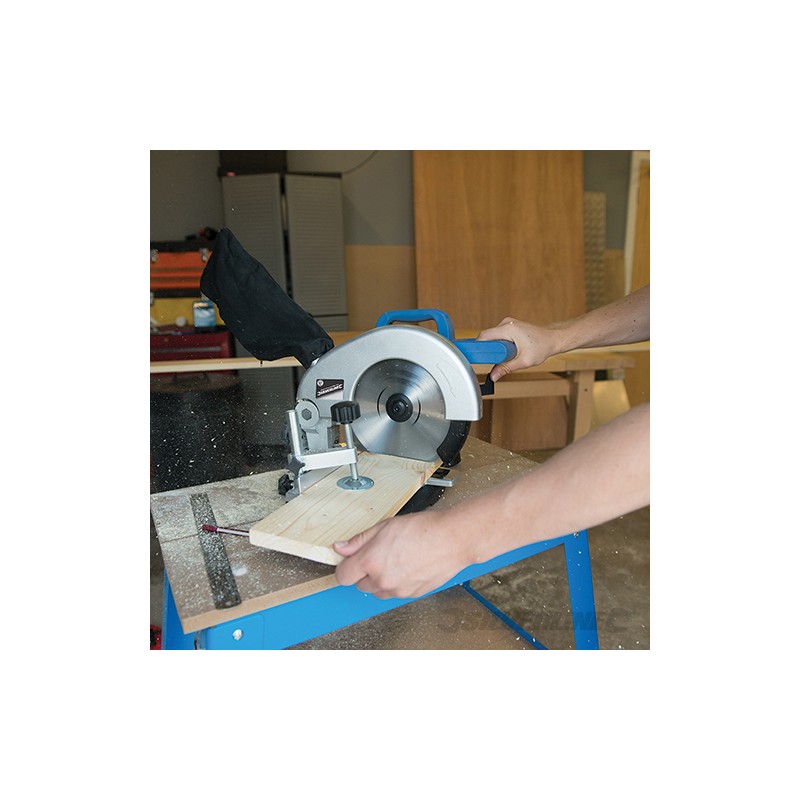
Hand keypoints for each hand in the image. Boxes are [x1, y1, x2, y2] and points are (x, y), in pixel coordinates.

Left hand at [333, 511, 470, 598]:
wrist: (452, 540)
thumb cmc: (423, 529)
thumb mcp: (385, 526)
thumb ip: (359, 540)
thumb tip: (341, 548)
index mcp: (371, 561)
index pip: (343, 576)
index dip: (345, 567)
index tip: (350, 561)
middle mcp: (382, 580)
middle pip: (359, 585)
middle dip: (364, 572)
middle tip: (379, 554)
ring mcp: (397, 590)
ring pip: (377, 591)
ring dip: (380, 580)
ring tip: (396, 559)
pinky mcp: (411, 595)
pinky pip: (395, 593)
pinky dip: (397, 583)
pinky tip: (407, 566)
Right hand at [476, 318, 557, 380]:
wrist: (553, 339)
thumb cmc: (542, 346)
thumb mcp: (524, 361)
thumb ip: (506, 368)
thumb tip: (493, 376)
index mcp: (508, 329)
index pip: (484, 336)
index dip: (478, 347)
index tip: (475, 357)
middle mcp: (506, 323)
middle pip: (487, 337)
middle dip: (488, 350)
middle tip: (494, 361)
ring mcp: (507, 324)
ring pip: (492, 337)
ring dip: (495, 348)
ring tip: (507, 356)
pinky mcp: (509, 327)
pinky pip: (498, 336)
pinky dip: (499, 345)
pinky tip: (508, 352)